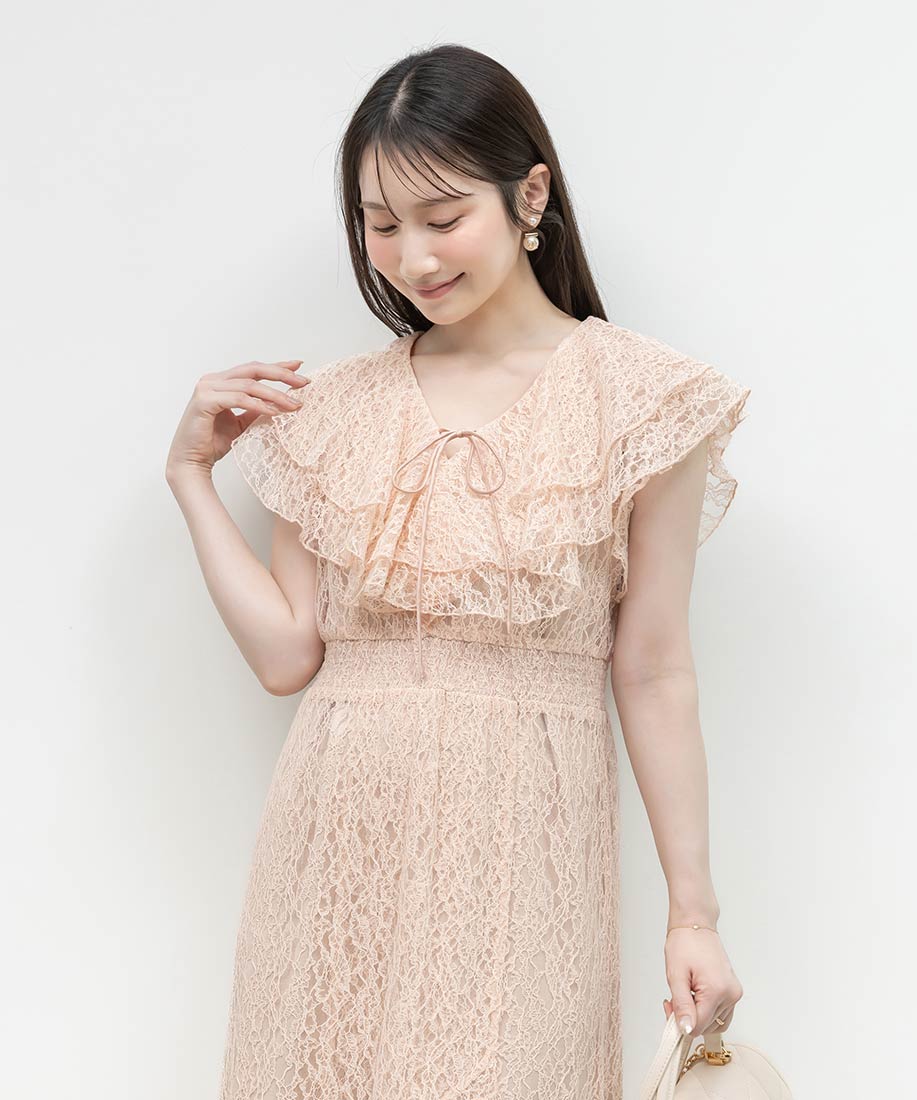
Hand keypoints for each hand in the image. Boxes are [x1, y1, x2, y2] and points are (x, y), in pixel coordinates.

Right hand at [165, 359, 309, 479]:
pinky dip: (259, 404)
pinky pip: (238, 399)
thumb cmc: (212, 443)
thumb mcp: (241, 423)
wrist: (192, 462)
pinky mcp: (204, 401)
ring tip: (294, 405)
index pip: (253, 370)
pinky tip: (274, 411)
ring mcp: (207, 388)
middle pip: (253, 370)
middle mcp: (212, 380)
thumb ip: (256, 410)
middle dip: (281, 374)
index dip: (277, 366)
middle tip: (304, 382)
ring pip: (249, 385)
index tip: (299, 366)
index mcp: (220, 382)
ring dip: (275, 395)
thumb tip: (280, 403)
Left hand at [661, 927, 742, 1035]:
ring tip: (684, 994)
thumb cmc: (685, 943)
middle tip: (673, 999)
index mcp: (717, 990)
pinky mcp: (733, 990)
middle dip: (688, 1018)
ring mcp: (734, 993)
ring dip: (698, 1015)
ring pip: (715, 1022)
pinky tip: (694, 996)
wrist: (696, 924)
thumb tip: (686, 1030)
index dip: (681, 1023)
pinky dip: (706, 1010)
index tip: (670, 1008)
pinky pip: (720, 1013)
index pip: (699, 1026)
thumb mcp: (676, 975)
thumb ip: (682, 1006)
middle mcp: (730, 994)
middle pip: (707, 1026)